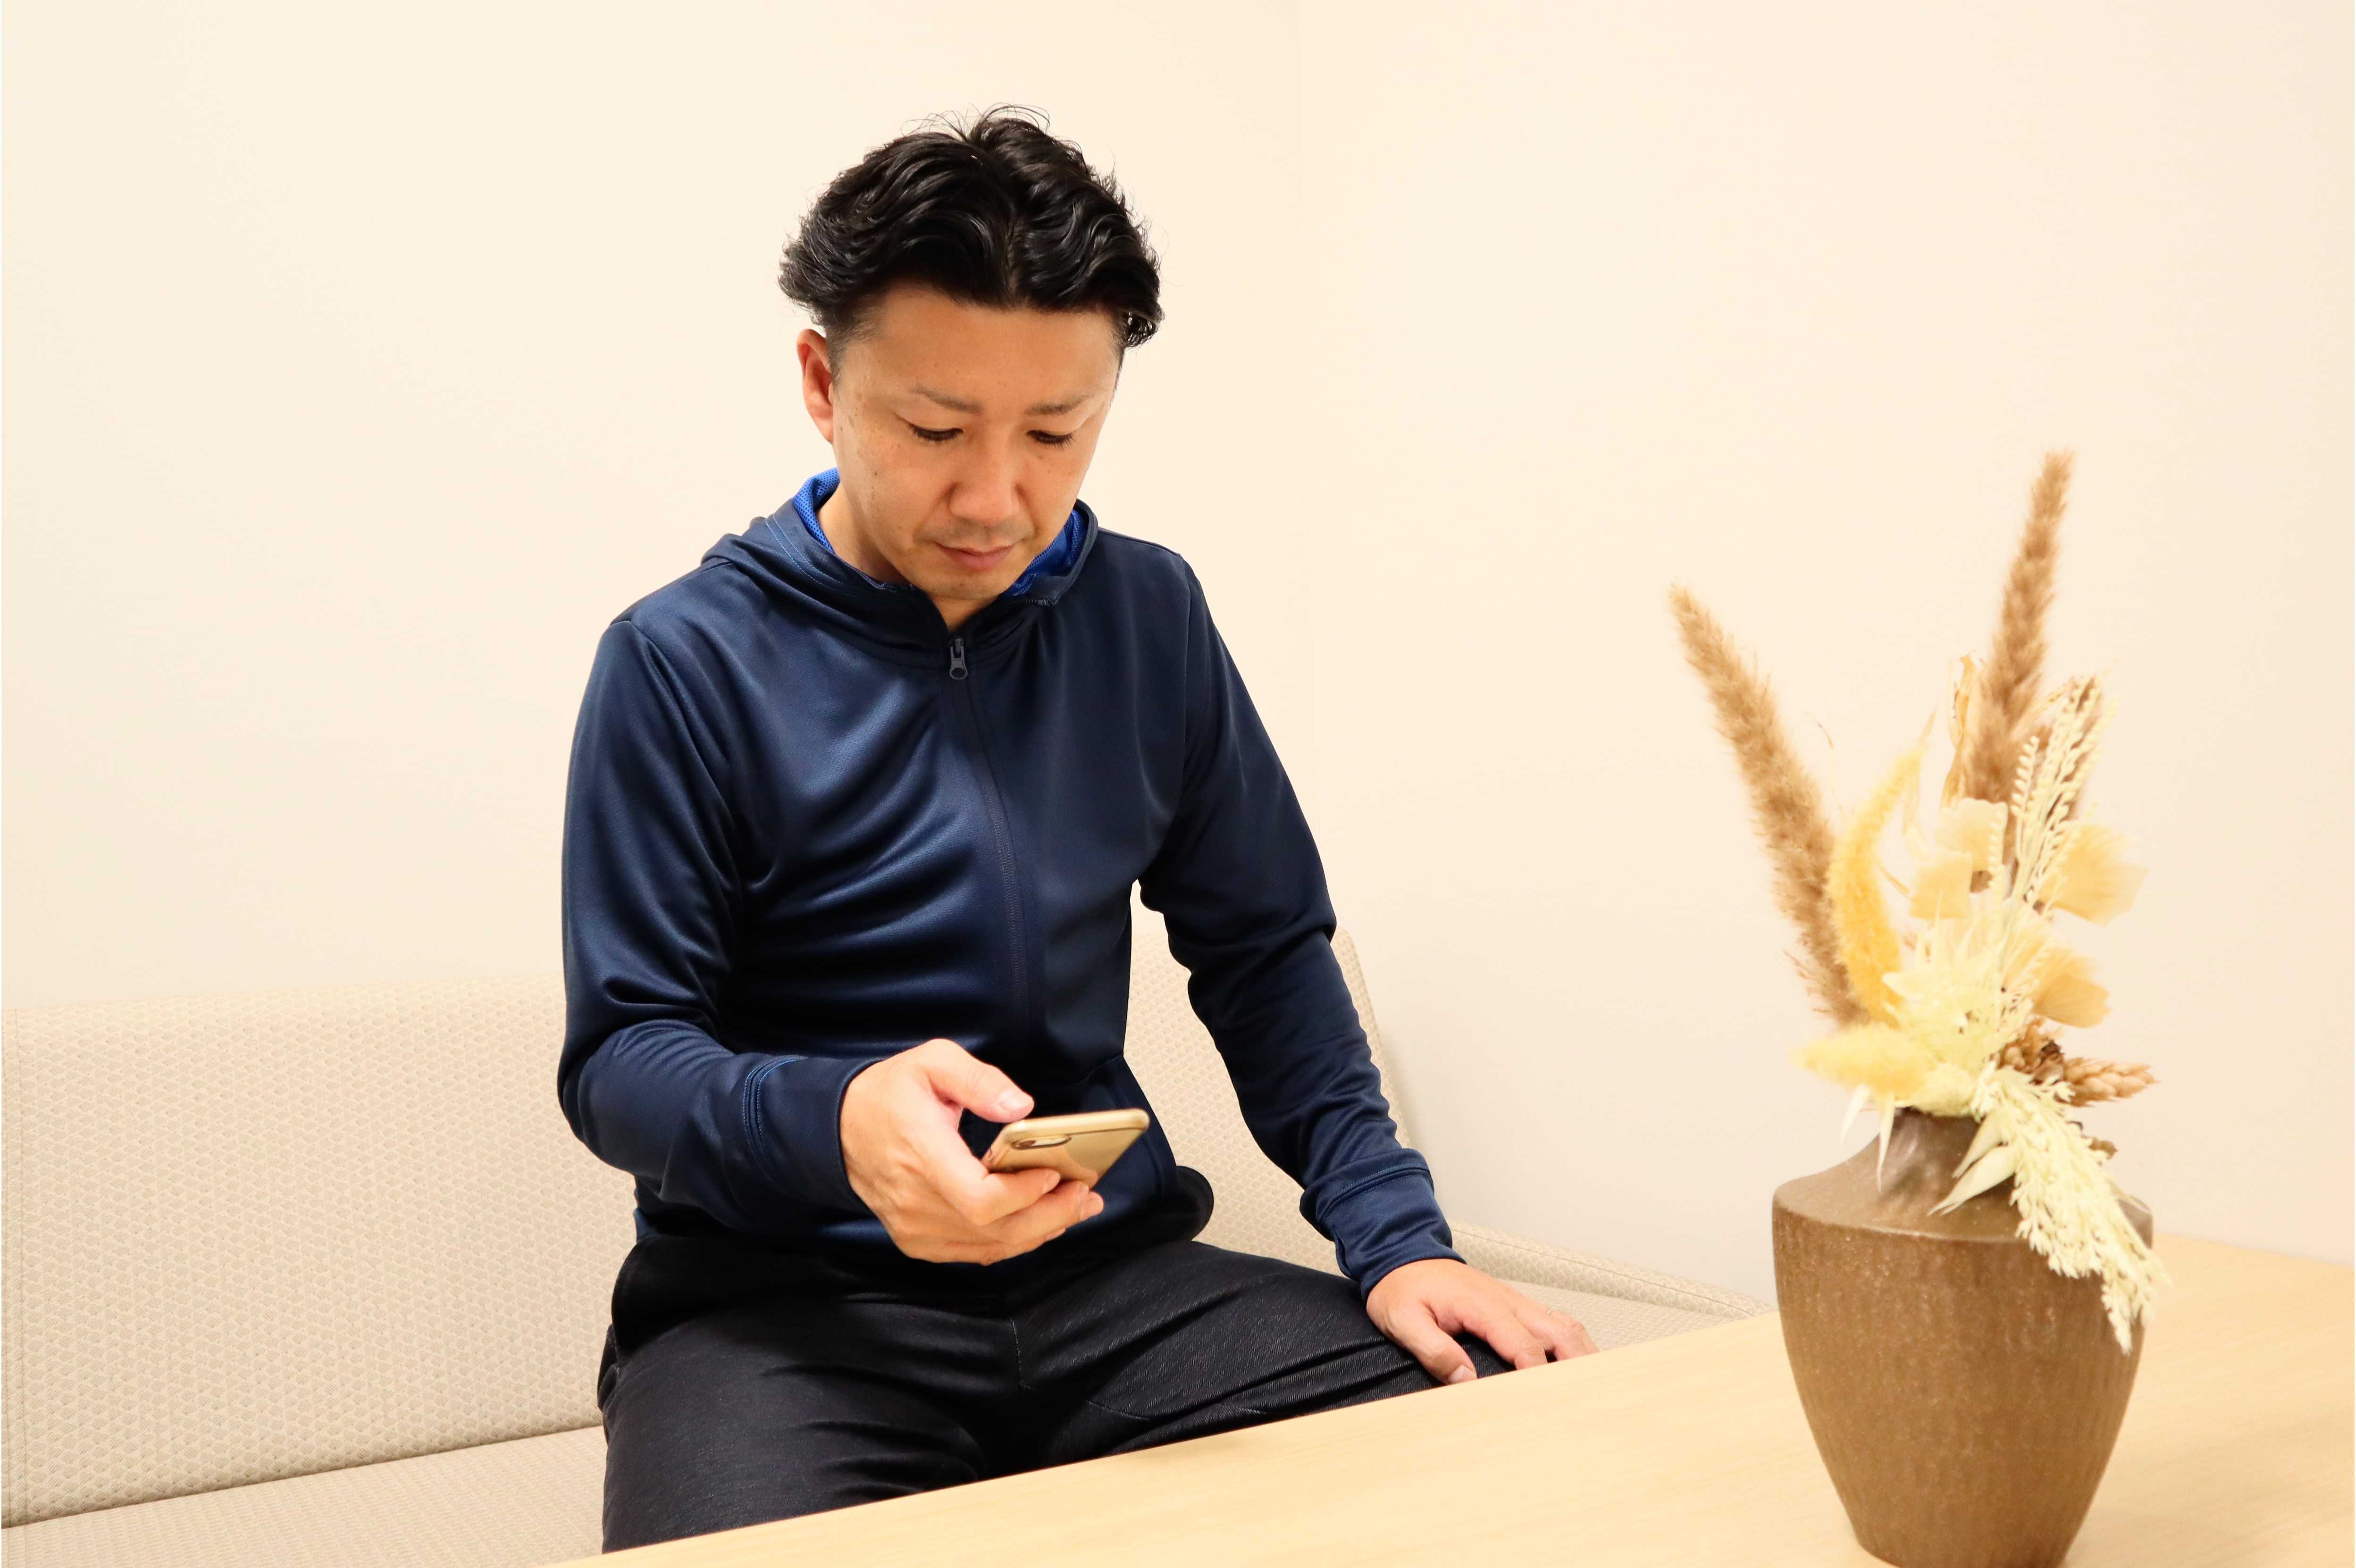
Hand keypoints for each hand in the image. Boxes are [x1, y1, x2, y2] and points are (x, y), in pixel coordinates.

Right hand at [838, 1038, 1102, 1263]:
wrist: (838, 1128)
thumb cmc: (890, 1093)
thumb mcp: (933, 1061)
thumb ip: (979, 1080)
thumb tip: (1021, 1106)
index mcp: (922, 1156)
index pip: (980, 1199)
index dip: (1023, 1194)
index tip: (1056, 1173)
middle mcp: (916, 1203)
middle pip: (994, 1230)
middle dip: (1050, 1215)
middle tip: (1087, 1196)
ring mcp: (915, 1228)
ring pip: (989, 1247)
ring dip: (1040, 1231)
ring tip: (1077, 1208)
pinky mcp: (917, 1240)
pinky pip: (973, 1252)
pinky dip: (1012, 1242)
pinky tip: (1040, 1223)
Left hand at [1365, 1258, 1598, 1384]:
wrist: (1401, 1253)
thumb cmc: (1402, 1288)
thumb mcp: (1404, 1320)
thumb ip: (1433, 1349)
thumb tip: (1464, 1380)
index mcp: (1483, 1305)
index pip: (1523, 1345)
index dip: (1539, 1375)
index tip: (1550, 1402)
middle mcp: (1507, 1300)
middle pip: (1559, 1332)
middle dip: (1578, 1364)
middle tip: (1591, 1398)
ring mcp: (1514, 1300)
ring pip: (1563, 1324)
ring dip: (1582, 1352)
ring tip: (1596, 1385)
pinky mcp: (1513, 1303)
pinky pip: (1553, 1320)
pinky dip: (1572, 1341)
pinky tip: (1578, 1361)